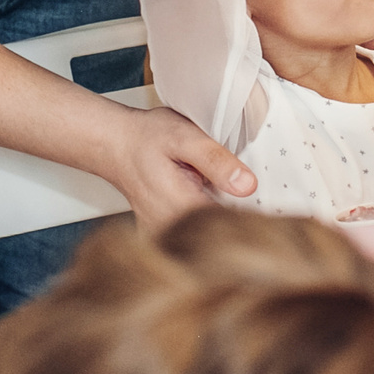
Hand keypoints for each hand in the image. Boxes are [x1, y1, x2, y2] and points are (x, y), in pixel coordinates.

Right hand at [105, 104, 256, 228]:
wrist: (114, 144)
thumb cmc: (145, 137)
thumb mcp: (185, 137)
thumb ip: (216, 161)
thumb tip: (247, 186)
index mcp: (182, 209)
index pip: (233, 227)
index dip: (253, 213)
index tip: (259, 196)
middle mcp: (171, 229)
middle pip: (221, 234)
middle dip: (238, 214)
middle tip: (230, 185)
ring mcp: (164, 235)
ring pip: (208, 236)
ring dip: (220, 217)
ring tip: (209, 187)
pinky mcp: (162, 234)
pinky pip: (193, 234)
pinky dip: (204, 220)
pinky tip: (200, 196)